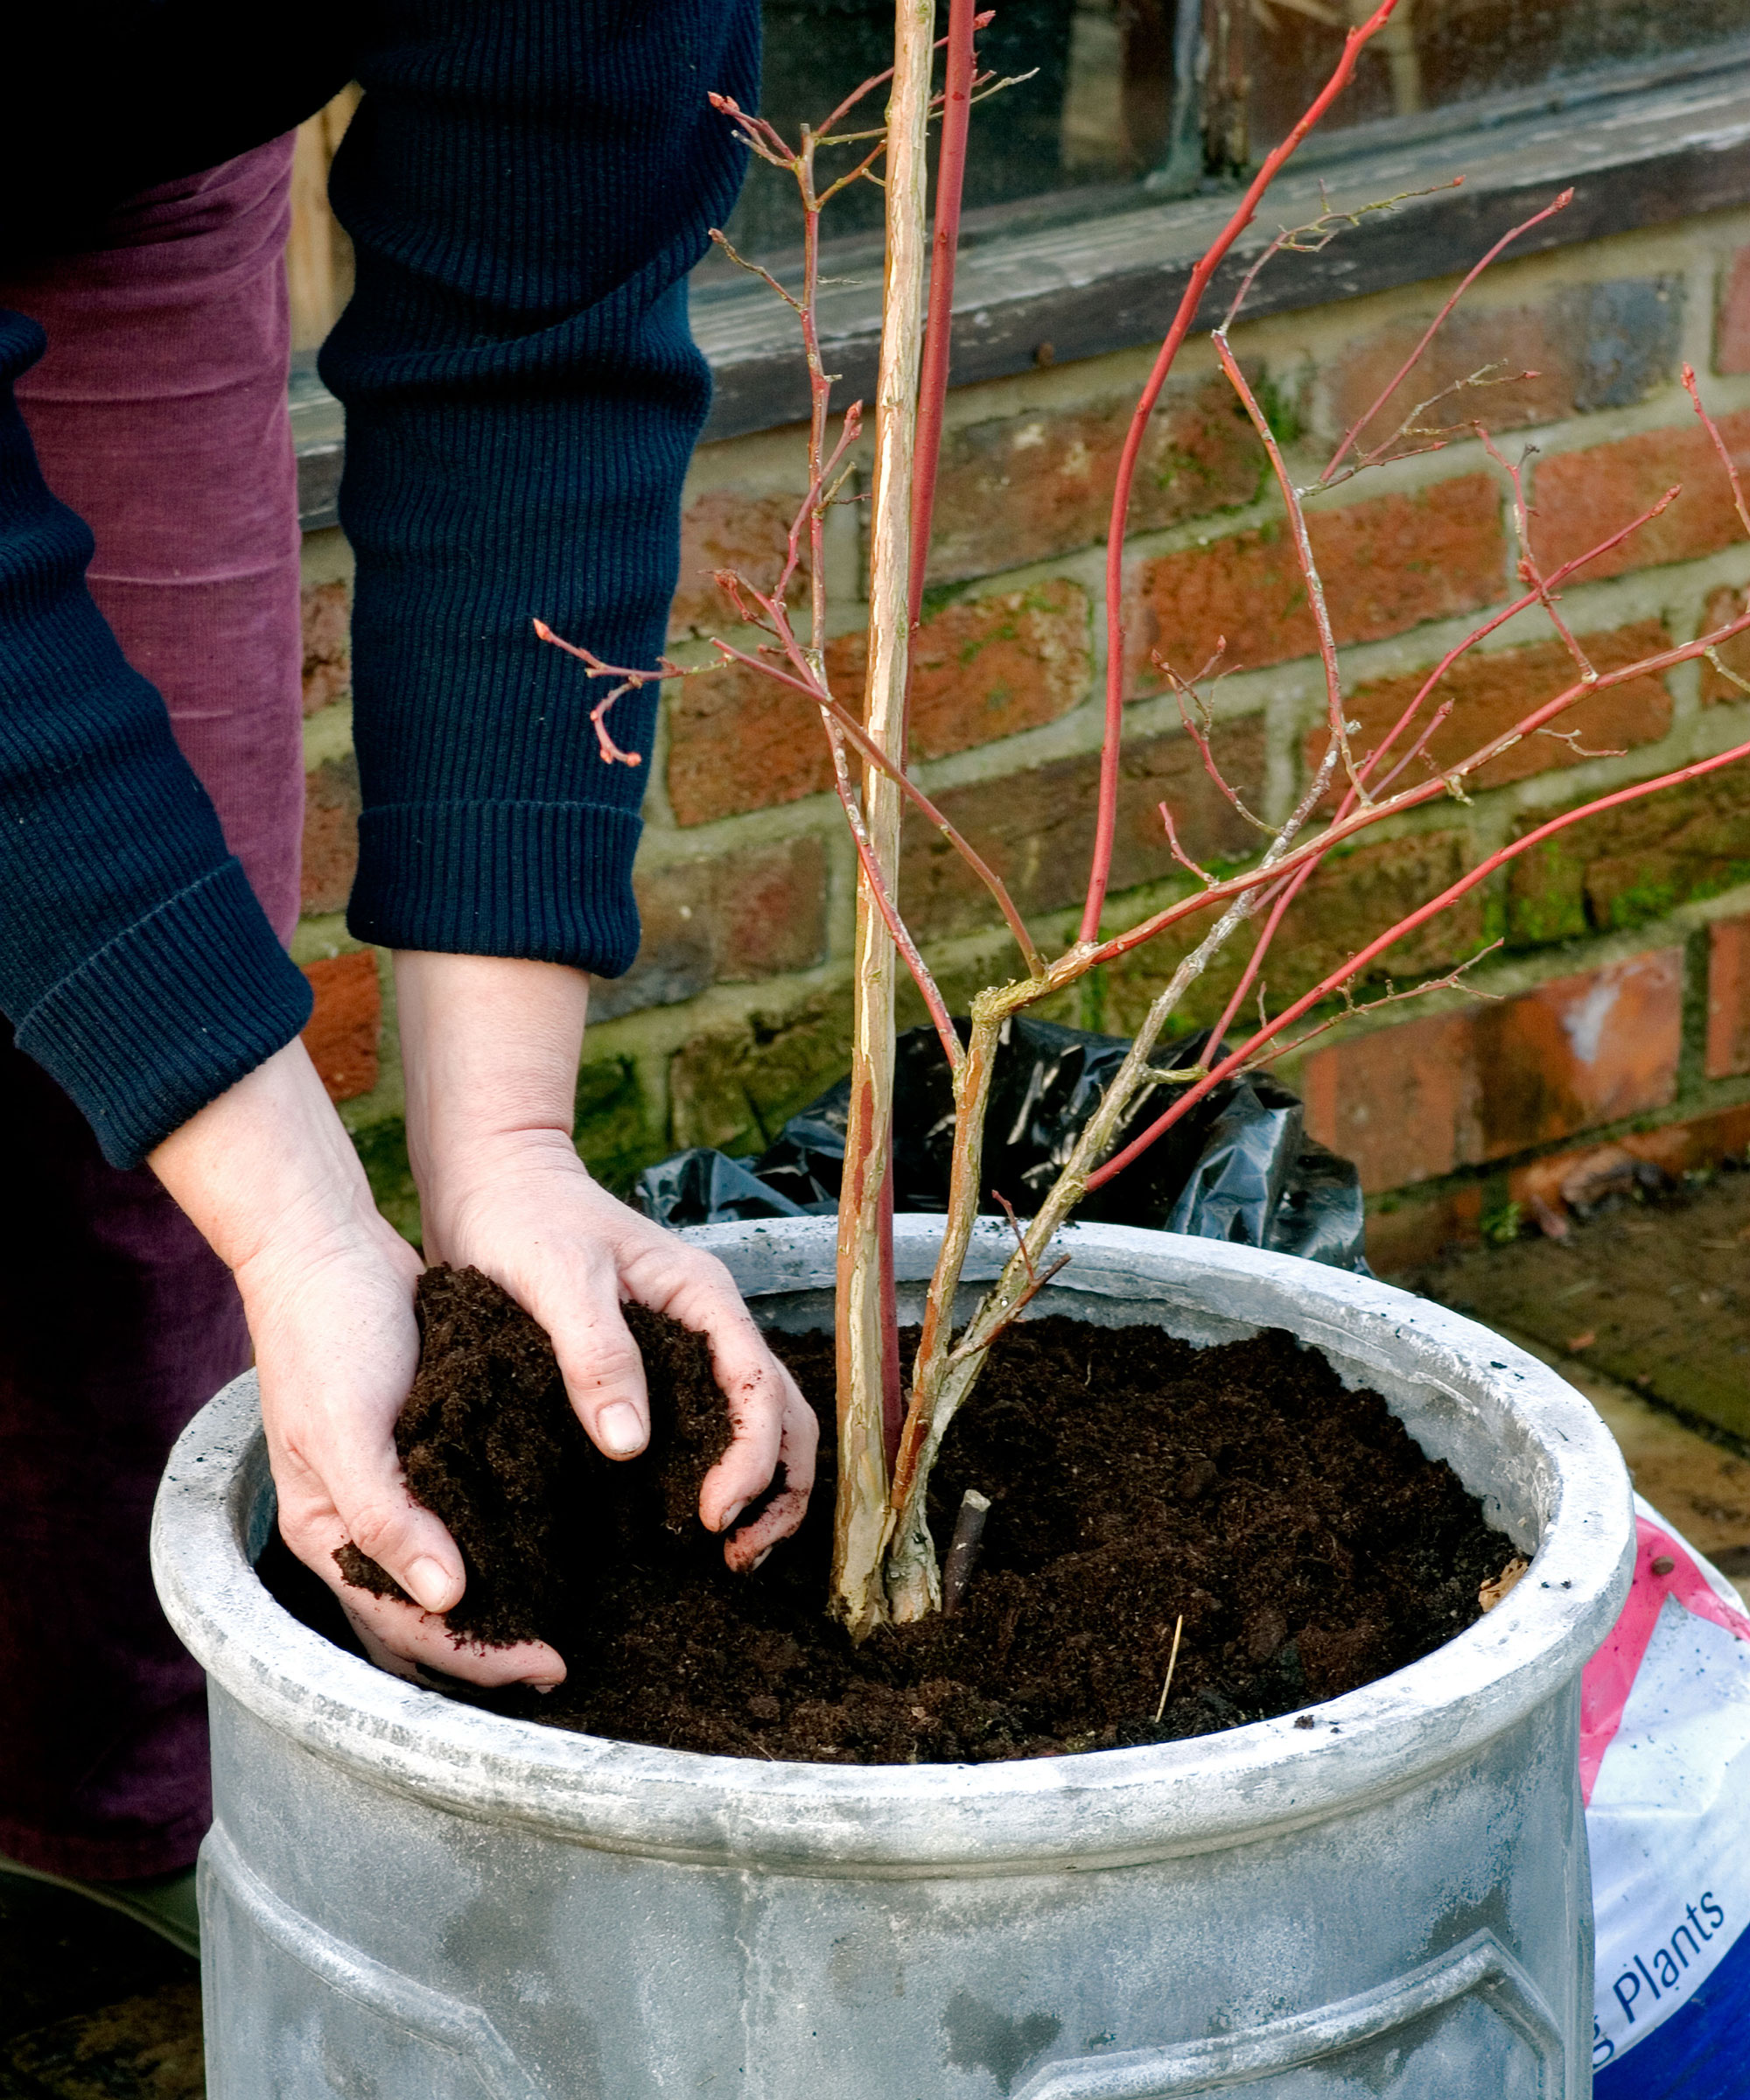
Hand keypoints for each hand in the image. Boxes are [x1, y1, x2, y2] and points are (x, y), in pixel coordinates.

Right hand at [151, 1038, 564, 1689]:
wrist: (330, 1246)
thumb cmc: (326, 1333)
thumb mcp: (345, 1428)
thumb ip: (386, 1515)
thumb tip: (445, 1599)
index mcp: (326, 1534)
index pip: (403, 1629)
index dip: (476, 1658)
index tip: (550, 1664)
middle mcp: (357, 1524)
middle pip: (425, 1620)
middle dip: (489, 1649)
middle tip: (565, 1661)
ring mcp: (393, 1487)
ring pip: (449, 1576)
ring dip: (501, 1602)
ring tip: (569, 1618)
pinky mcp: (428, 1448)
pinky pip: (466, 1516)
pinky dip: (503, 1541)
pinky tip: (555, 1545)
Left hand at [397, 951, 816, 1573]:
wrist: (490, 1180)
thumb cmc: (521, 1218)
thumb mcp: (555, 1279)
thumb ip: (596, 1354)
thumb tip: (631, 1444)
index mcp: (703, 1298)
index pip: (759, 1389)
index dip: (750, 1461)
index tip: (711, 1518)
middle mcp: (710, 1324)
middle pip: (785, 1413)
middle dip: (779, 1490)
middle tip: (739, 1557)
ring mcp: (687, 1346)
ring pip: (760, 1423)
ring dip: (762, 1489)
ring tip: (732, 1553)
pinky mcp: (655, 1367)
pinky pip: (709, 1425)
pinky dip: (719, 1475)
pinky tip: (687, 1519)